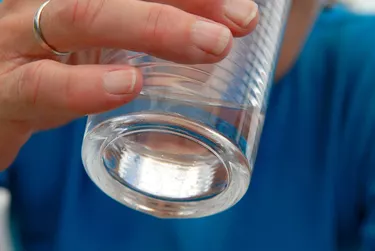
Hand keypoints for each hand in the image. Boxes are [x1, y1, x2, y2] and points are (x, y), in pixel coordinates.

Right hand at [0, 0, 257, 168]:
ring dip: (153, 27)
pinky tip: (126, 84)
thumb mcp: (87, 46)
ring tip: (212, 45)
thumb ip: (129, 39)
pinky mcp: (6, 90)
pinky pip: (43, 83)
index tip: (238, 5)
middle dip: (186, 1)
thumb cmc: (43, 72)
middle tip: (243, 20)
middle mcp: (43, 3)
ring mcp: (19, 41)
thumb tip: (200, 43)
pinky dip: (85, 85)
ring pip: (84, 16)